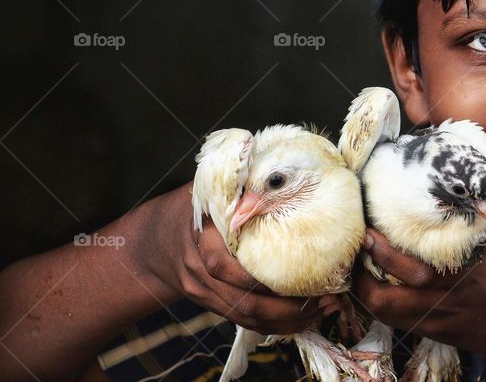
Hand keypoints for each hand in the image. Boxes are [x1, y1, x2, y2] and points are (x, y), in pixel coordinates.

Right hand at [142, 182, 339, 334]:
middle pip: (244, 300)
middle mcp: (200, 272)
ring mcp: (204, 293)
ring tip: (324, 311)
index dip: (262, 277)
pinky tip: (303, 320)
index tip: (304, 271)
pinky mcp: (212, 305)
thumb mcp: (207, 192)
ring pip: (247, 317)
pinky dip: (275, 325)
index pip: (226, 265)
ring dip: (287, 321)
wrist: (150, 243)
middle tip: (326, 298)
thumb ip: (237, 187)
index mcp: (200, 239)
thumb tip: (276, 167)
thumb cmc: (188, 209)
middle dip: (288, 307)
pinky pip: (244, 321)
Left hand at [351, 208, 485, 364]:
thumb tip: (467, 170)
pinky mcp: (432, 330)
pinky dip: (377, 301)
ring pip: (389, 307)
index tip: (377, 216)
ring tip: (355, 261)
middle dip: (376, 258)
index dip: (397, 239)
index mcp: (470, 265)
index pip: (429, 250)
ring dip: (365, 286)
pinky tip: (370, 283)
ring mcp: (439, 314)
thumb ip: (484, 208)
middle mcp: (450, 292)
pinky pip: (394, 319)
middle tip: (360, 235)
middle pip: (403, 281)